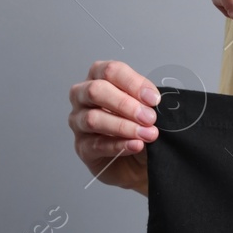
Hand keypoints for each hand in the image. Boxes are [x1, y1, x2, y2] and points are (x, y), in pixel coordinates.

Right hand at [69, 60, 160, 194]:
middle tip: (149, 118)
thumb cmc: (138, 127)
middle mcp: (83, 97)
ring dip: (123, 126)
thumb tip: (152, 100)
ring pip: (93, 119)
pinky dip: (118, 145)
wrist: (138, 161)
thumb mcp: (145, 108)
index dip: (133, 83)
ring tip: (146, 134)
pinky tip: (135, 145)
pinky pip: (96, 145)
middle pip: (96, 91)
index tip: (153, 98)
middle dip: (125, 104)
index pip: (110, 71)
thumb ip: (145, 101)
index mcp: (99, 78)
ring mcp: (79, 122)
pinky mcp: (82, 147)